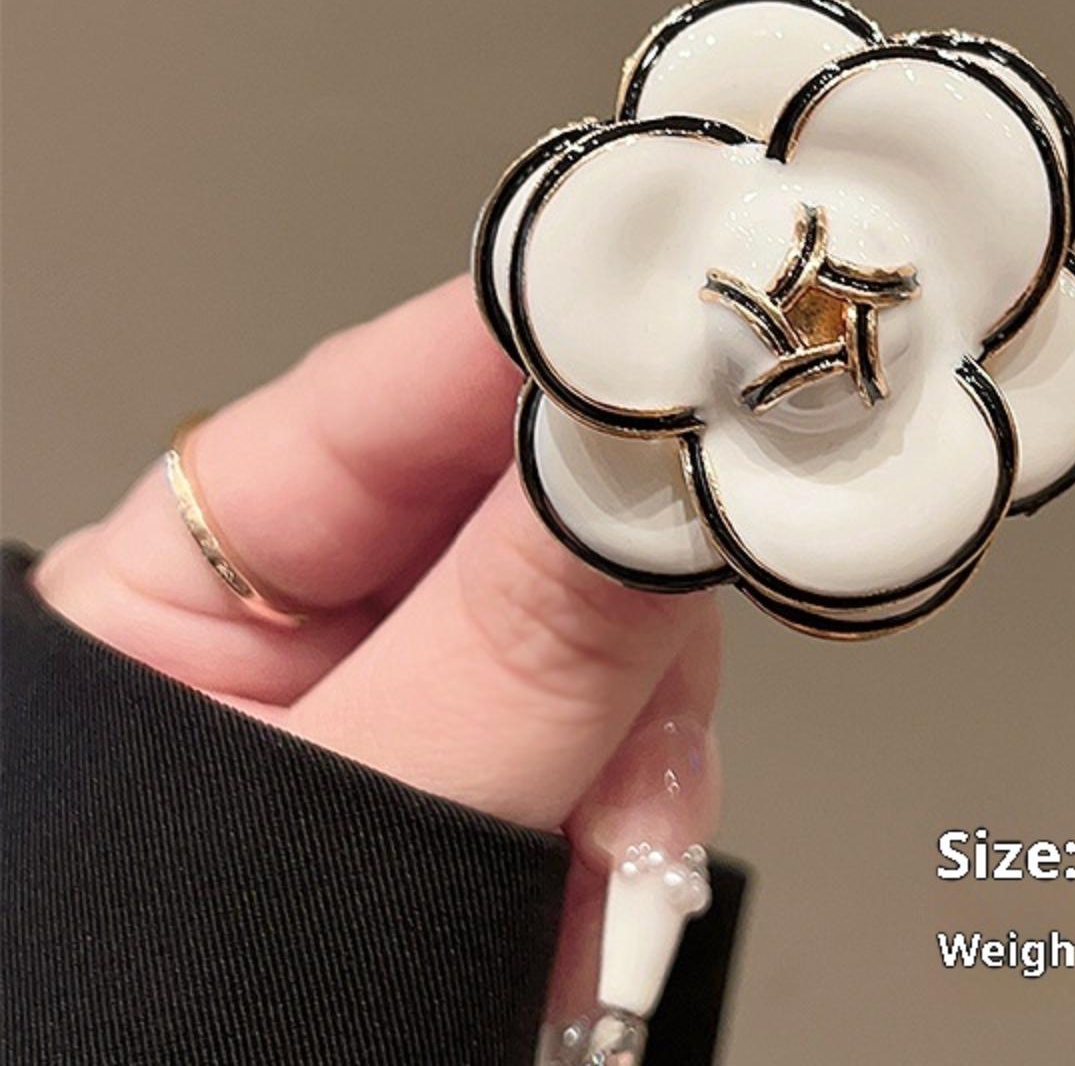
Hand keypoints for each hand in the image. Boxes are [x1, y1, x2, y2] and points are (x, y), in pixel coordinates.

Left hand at [31, 276, 719, 834]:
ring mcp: (427, 695)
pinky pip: (624, 730)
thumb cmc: (150, 1031)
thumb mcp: (327, 853)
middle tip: (672, 672)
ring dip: (645, 745)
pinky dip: (645, 813)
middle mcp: (321, 624)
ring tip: (607, 878)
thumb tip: (648, 485)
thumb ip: (501, 664)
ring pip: (610, 620)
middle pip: (535, 502)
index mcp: (194, 591)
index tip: (681, 322)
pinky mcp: (508, 771)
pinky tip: (608, 893)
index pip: (387, 394)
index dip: (538, 344)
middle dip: (626, 603)